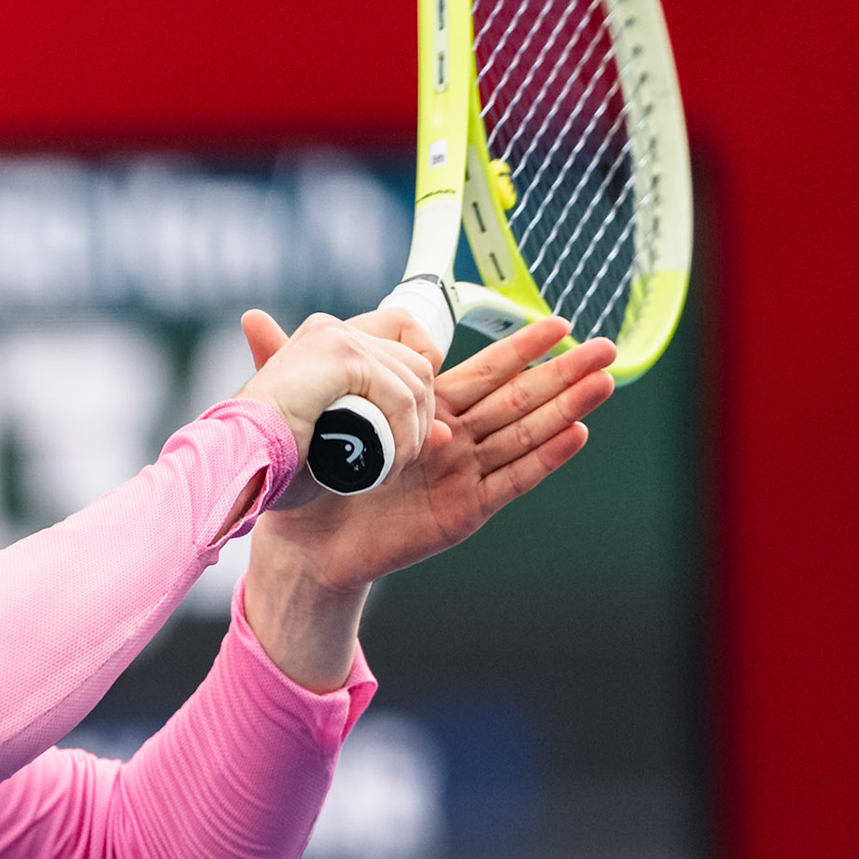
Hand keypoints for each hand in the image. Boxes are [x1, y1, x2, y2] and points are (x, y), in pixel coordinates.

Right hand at [235, 310, 437, 507]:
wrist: (231, 464)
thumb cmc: (269, 463)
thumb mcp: (336, 441)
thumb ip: (388, 430)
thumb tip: (450, 434)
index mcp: (325, 341)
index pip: (404, 336)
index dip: (421, 381)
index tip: (413, 427)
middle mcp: (333, 330)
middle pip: (418, 361)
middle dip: (423, 415)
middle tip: (402, 459)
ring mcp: (337, 338)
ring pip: (416, 380)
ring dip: (414, 432)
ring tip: (391, 468)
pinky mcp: (342, 356)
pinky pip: (401, 396)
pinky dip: (403, 437)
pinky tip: (386, 466)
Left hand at [252, 314, 614, 590]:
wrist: (302, 540)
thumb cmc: (309, 475)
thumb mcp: (302, 411)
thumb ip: (286, 362)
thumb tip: (251, 318)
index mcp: (423, 409)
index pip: (482, 372)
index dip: (519, 349)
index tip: (555, 322)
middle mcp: (451, 439)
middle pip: (518, 399)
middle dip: (562, 372)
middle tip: (607, 345)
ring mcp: (462, 474)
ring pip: (524, 434)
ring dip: (566, 408)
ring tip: (607, 380)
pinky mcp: (464, 509)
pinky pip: (512, 480)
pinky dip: (544, 458)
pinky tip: (577, 433)